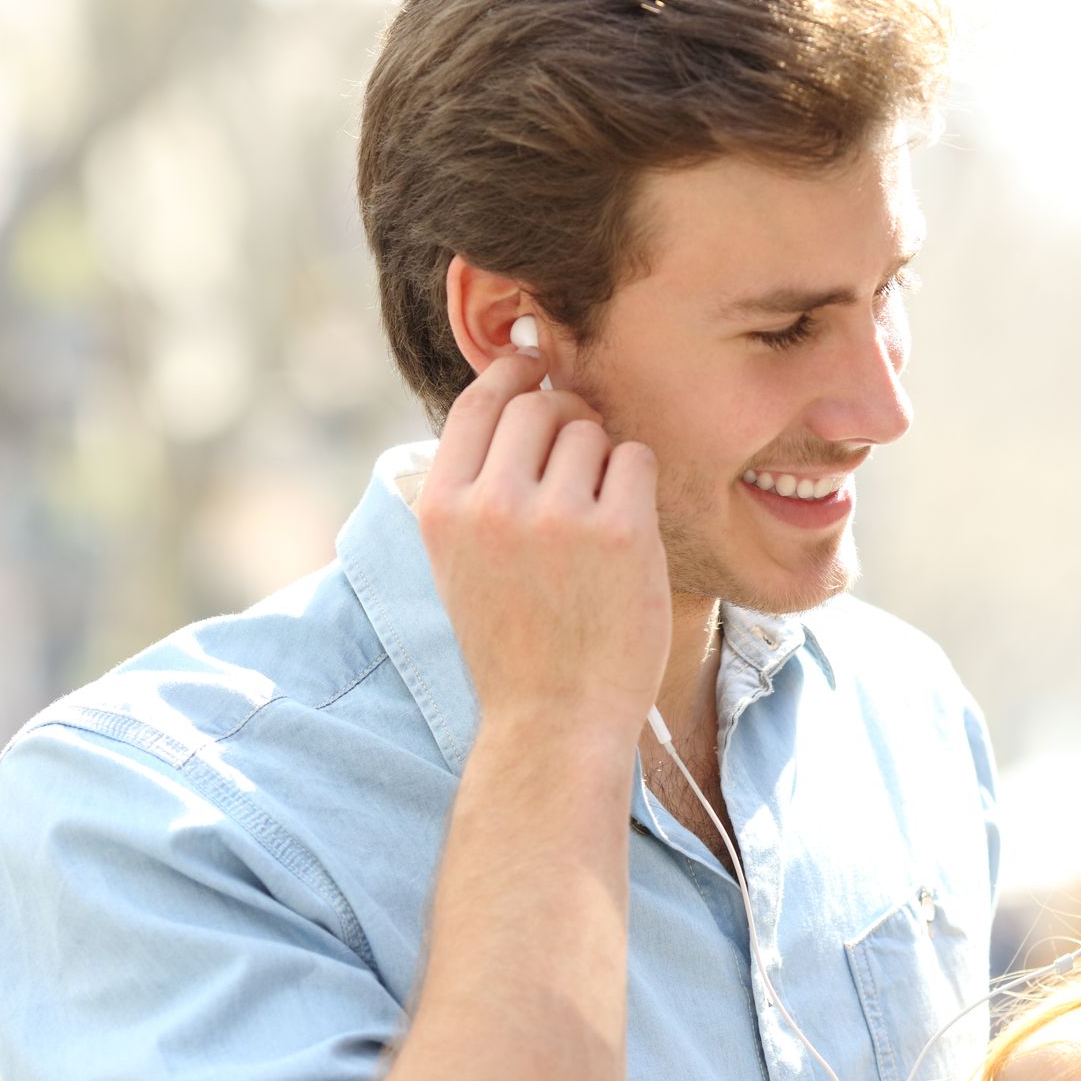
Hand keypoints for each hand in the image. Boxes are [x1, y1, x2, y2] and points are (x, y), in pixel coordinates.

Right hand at [417, 351, 670, 746]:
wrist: (556, 718)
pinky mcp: (622, 530)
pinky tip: (627, 534)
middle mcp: (493, 504)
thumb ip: (477, 479)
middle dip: (567, 423)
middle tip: (579, 474)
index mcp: (442, 507)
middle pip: (542, 407)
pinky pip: (637, 459)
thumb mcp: (463, 558)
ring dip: (604, 462)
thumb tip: (519, 384)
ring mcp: (559, 516)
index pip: (479, 402)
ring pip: (593, 431)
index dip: (512, 373)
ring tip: (596, 526)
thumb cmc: (517, 637)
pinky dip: (639, 485)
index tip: (535, 362)